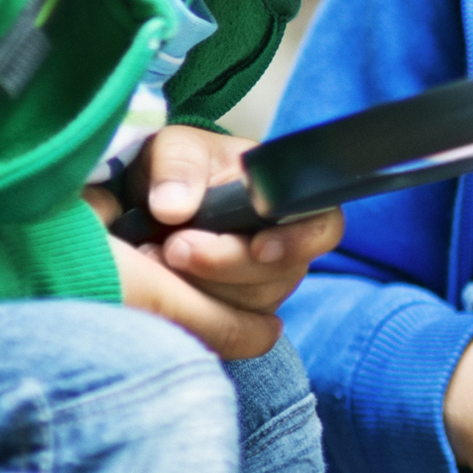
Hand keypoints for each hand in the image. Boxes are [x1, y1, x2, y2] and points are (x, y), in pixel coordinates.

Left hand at [95, 126, 338, 363]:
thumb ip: (178, 168)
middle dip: (226, 266)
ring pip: (251, 305)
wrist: (150, 201)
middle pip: (281, 275)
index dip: (298, 242)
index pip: (322, 227)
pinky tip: (158, 282)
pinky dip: (190, 308)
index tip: (258, 247)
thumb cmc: (178, 168)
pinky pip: (225, 324)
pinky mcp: (236, 312)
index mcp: (286, 199)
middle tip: (174, 246)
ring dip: (201, 288)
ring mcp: (262, 283)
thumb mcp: (176, 149)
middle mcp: (285, 245)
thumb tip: (174, 208)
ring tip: (153, 256)